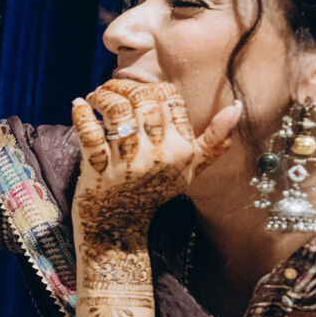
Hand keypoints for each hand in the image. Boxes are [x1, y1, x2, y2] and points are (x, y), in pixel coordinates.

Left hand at [70, 80, 239, 250]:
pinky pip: (89, 133)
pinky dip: (82, 114)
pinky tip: (79, 105)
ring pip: (117, 111)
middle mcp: (158, 155)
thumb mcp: (190, 171)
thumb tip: (236, 108)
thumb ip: (213, 142)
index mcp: (181, 151)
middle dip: (124, 86)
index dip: (151, 87)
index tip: (136, 92)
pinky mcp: (97, 171)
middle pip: (144, 99)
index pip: (170, 99)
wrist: (119, 230)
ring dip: (103, 95)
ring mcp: (127, 164)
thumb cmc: (154, 193)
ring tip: (96, 97)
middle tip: (111, 89)